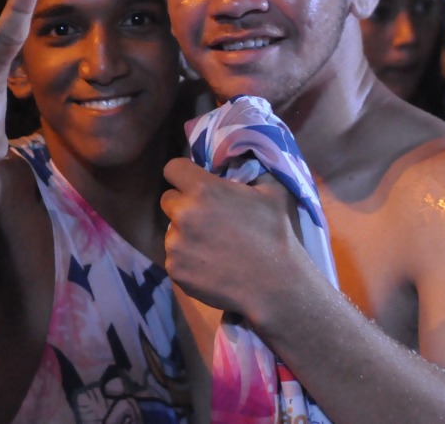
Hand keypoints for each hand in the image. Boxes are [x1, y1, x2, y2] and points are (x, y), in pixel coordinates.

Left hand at [161, 158, 304, 316]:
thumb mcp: (272, 191)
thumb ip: (251, 171)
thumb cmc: (277, 235)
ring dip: (185, 235)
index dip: (183, 174)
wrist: (276, 286)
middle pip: (168, 200)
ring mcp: (176, 243)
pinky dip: (188, 261)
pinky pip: (174, 257)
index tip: (192, 183)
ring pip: (172, 231)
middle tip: (207, 219)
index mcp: (203, 189)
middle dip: (183, 205)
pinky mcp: (174, 269)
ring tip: (214, 247)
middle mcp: (183, 213)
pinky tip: (211, 266)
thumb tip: (242, 158)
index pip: (173, 169)